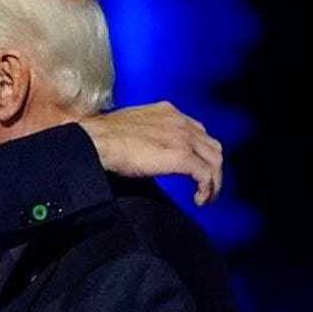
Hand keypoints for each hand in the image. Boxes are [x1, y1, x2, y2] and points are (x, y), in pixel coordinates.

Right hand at [78, 102, 223, 205]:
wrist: (98, 141)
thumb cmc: (103, 137)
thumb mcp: (130, 128)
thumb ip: (145, 135)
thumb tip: (144, 151)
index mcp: (167, 111)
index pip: (196, 130)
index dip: (199, 151)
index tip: (194, 166)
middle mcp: (180, 121)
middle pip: (211, 145)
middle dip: (212, 167)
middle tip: (205, 185)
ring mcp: (183, 138)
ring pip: (214, 160)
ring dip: (214, 180)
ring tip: (206, 196)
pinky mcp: (182, 156)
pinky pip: (206, 174)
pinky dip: (208, 189)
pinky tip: (200, 199)